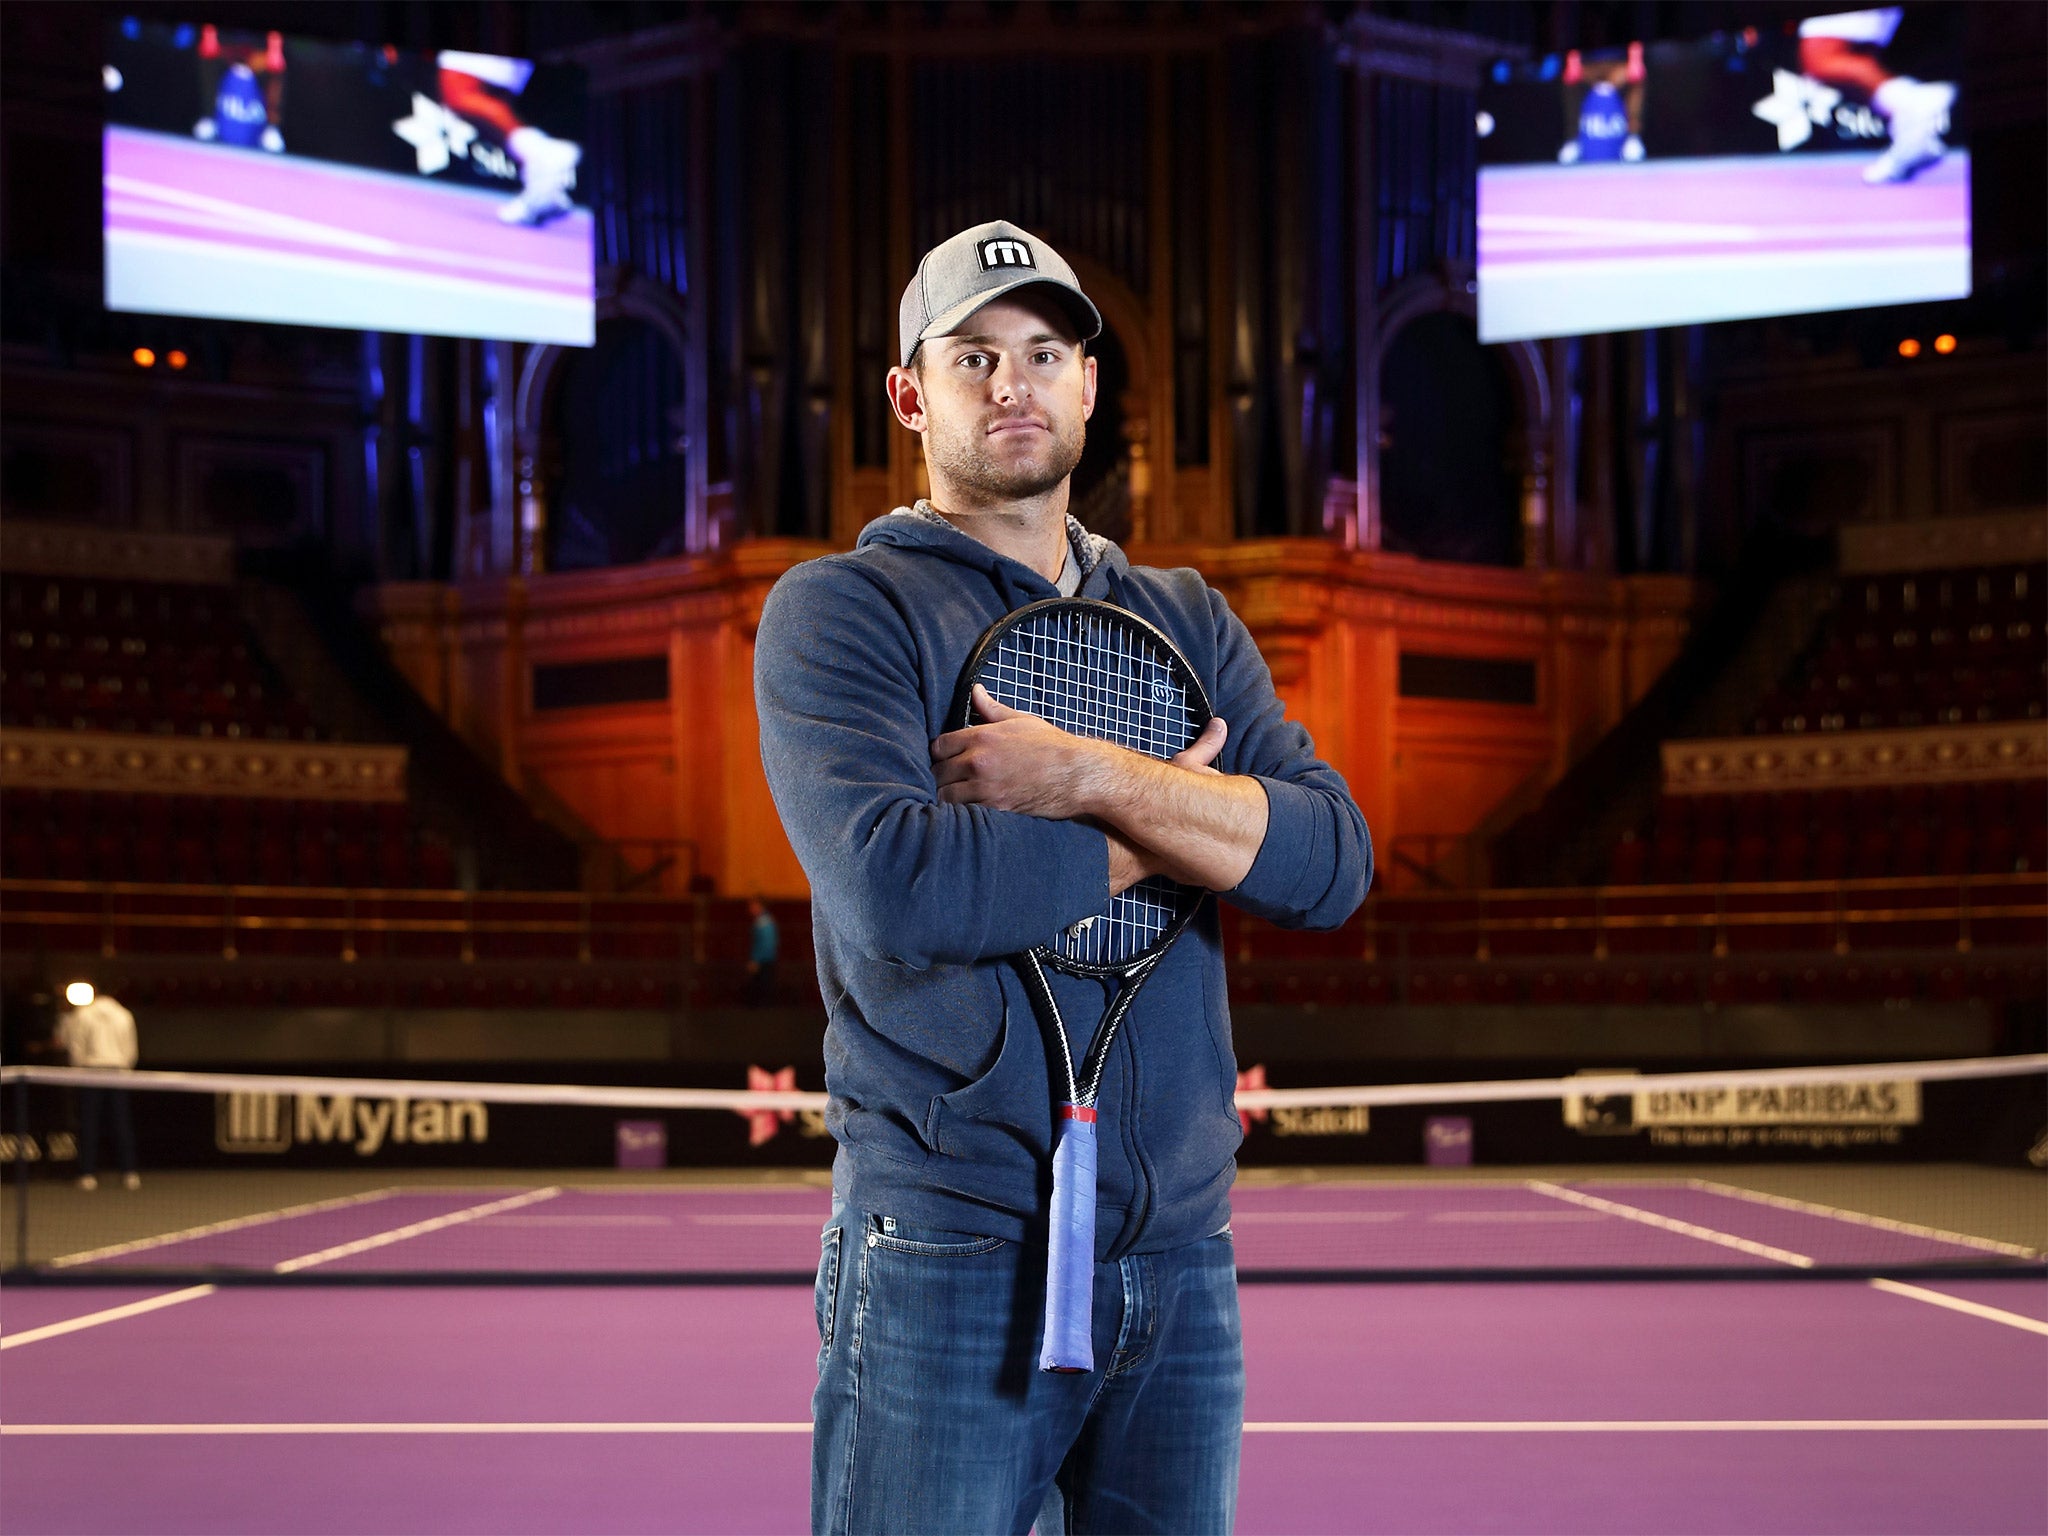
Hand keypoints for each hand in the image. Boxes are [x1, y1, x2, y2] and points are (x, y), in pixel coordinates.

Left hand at [931, 684, 1110, 816]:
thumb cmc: (1053, 746)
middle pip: (937, 771)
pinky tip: (965, 807)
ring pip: (944, 794)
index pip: (938, 745)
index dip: (939, 752)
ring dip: (946, 794)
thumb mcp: (1022, 720)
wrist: (1077, 775)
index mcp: (982, 736)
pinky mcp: (995, 808)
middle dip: (940, 774)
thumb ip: (992, 709)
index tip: (945, 757)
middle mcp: (978, 761)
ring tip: (954, 794)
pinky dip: (960, 810)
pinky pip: (963, 811)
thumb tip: (975, 690)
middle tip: (948, 777)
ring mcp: (985, 787)